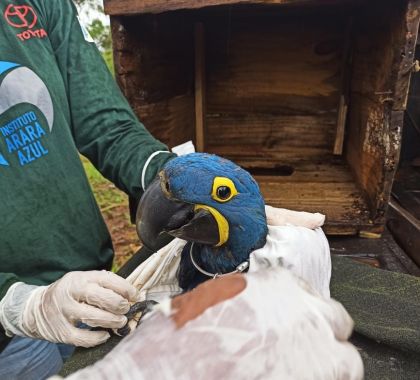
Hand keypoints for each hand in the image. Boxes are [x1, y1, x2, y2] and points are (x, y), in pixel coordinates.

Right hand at [1, 271, 136, 346]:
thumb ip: (104, 285)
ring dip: (111, 320)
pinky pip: (81, 337)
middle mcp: (71, 292)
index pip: (107, 279)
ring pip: (92, 316)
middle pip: (100, 296)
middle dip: (118, 304)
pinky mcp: (60, 330)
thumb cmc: (70, 293)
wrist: (35, 308)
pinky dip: (96, 338)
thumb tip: (131, 293)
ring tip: (120, 322)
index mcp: (81, 277)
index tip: (134, 295)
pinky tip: (104, 335)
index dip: (124, 287)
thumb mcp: (83, 281)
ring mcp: (64, 311)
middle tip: (126, 309)